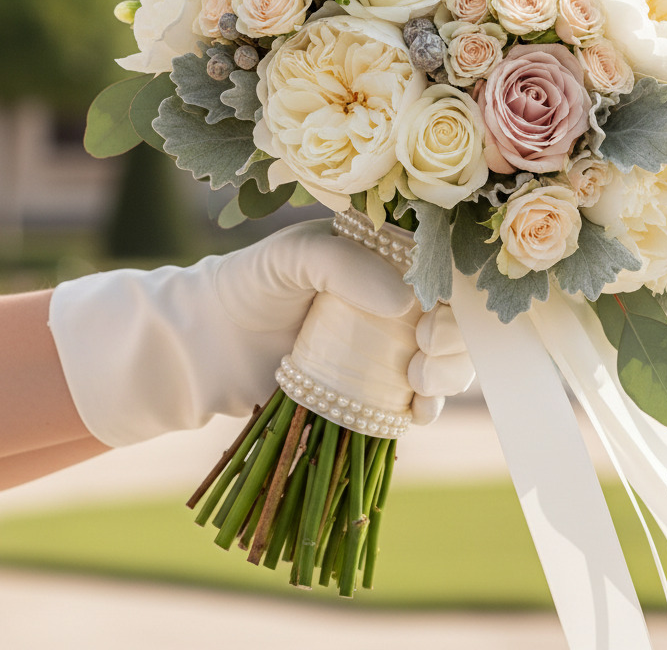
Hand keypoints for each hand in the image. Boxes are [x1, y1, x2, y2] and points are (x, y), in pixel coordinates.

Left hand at [49, 219, 472, 446]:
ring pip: (448, 359)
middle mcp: (399, 297)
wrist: (208, 341)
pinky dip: (429, 407)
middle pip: (458, 317)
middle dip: (455, 338)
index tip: (433, 315)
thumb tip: (405, 302)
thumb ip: (345, 266)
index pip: (447, 269)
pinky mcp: (374, 386)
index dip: (456, 293)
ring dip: (449, 373)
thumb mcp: (294, 257)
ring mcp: (389, 344)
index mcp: (389, 254)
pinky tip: (416, 411)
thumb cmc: (251, 283)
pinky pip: (418, 399)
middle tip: (425, 349)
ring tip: (417, 382)